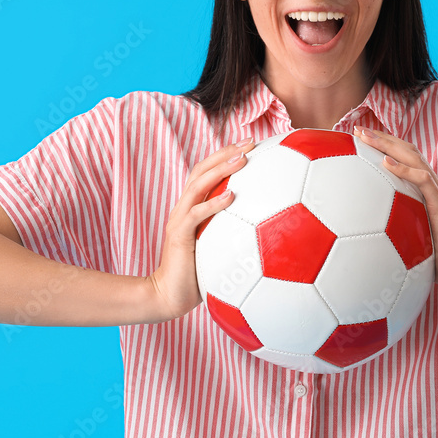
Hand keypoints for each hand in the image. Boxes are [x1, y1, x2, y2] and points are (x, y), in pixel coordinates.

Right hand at [148, 136, 255, 320]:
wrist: (168, 295)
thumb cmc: (196, 275)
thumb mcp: (217, 248)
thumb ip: (232, 233)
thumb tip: (269, 230)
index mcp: (192, 207)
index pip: (206, 172)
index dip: (225, 154)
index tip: (250, 143)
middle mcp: (184, 208)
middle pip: (202, 169)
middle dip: (226, 152)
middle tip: (251, 142)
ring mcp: (179, 220)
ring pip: (198, 185)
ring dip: (221, 169)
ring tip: (242, 159)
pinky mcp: (179, 236)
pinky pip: (195, 215)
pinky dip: (213, 203)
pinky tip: (231, 196)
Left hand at [353, 126, 437, 294]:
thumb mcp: (413, 233)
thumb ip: (399, 222)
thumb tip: (368, 228)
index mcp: (426, 190)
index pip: (406, 158)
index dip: (386, 145)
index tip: (360, 138)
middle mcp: (433, 185)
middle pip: (407, 151)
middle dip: (382, 137)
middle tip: (357, 129)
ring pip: (413, 158)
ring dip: (387, 144)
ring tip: (366, 136)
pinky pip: (422, 181)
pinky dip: (404, 169)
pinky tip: (384, 162)